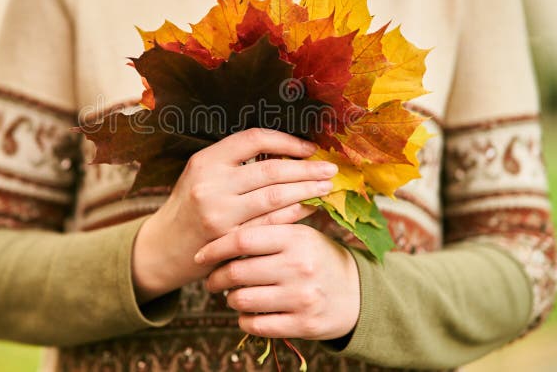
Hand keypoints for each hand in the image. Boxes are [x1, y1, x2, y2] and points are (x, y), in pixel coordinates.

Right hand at [132, 128, 338, 302]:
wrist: (162, 247)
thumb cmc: (190, 205)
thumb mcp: (201, 173)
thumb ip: (235, 161)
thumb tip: (286, 149)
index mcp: (206, 161)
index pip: (254, 139)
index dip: (286, 141)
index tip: (308, 147)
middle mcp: (211, 185)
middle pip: (271, 170)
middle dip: (306, 168)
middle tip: (330, 168)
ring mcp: (220, 215)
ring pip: (275, 198)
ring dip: (306, 190)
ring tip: (326, 186)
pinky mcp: (230, 241)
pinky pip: (271, 224)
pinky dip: (294, 214)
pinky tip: (309, 207)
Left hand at [195, 223, 359, 340]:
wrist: (356, 292)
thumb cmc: (316, 258)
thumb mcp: (299, 236)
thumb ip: (267, 231)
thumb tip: (219, 231)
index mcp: (296, 237)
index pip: (242, 239)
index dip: (215, 248)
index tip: (201, 255)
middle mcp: (299, 266)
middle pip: (237, 272)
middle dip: (217, 277)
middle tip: (212, 280)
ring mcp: (302, 297)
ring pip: (242, 300)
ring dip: (230, 299)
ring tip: (232, 294)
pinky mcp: (303, 324)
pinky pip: (256, 325)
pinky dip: (244, 320)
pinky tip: (247, 313)